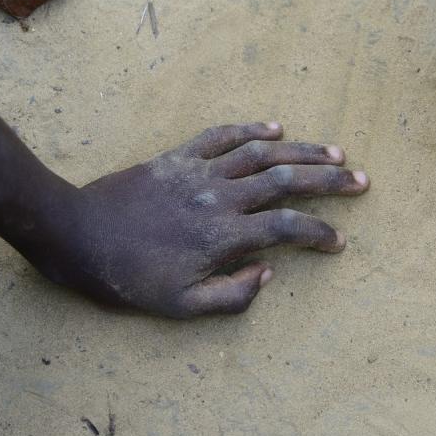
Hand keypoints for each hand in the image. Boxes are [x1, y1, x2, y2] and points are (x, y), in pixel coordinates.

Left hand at [29, 123, 367, 317]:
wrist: (74, 236)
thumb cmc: (127, 277)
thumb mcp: (179, 307)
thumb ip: (230, 297)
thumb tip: (267, 275)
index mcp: (223, 236)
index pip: (288, 228)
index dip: (320, 234)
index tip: (338, 242)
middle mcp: (219, 198)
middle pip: (288, 181)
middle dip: (330, 180)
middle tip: (362, 181)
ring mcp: (199, 173)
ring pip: (262, 153)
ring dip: (302, 150)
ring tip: (335, 152)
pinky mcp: (178, 158)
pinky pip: (222, 136)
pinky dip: (251, 129)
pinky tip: (276, 128)